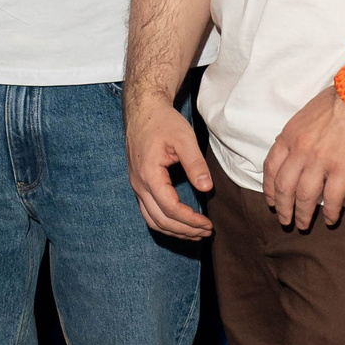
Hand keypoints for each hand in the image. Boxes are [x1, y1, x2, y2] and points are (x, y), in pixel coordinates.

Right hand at [125, 93, 213, 239]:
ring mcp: (136, 185)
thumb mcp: (184, 139)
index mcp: (149, 174)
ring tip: (196, 233)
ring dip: (174, 231)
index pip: (170, 208)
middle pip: (160, 220)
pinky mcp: (139, 184)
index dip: (190, 220)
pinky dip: (165, 223)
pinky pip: (149, 212)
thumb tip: (206, 189)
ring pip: (152, 220)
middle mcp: (139, 184)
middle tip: (207, 233)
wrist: (143, 111)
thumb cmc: (163, 122)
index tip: (208, 224)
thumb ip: (195, 164)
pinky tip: (180, 223)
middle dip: (185, 230)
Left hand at [262, 83, 344, 227]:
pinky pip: (333, 197)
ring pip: (305, 196)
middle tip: (284, 220)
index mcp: (290, 135)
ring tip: (303, 225)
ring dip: (303, 214)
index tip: (271, 200)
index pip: (271, 167)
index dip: (269, 187)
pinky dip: (331, 212)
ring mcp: (321, 161)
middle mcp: (301, 151)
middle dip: (283, 207)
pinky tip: (330, 220)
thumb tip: (298, 147)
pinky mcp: (344, 169)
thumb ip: (300, 133)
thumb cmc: (343, 98)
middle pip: (284, 186)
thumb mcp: (308, 113)